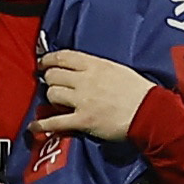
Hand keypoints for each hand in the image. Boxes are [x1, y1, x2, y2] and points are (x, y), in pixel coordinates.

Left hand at [34, 51, 155, 145]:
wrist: (150, 112)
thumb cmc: (139, 91)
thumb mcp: (118, 69)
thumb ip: (97, 68)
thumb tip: (83, 70)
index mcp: (95, 65)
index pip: (64, 56)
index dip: (49, 59)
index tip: (43, 62)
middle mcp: (85, 80)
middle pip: (54, 75)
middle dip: (49, 79)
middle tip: (51, 84)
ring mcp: (83, 101)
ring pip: (53, 94)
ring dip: (51, 98)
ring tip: (55, 102)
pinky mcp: (83, 120)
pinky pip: (55, 121)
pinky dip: (42, 124)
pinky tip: (33, 127)